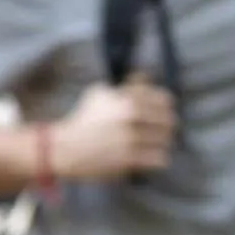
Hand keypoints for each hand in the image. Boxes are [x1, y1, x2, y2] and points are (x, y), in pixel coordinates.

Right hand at [51, 77, 174, 180]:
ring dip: (161, 143)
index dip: (165, 108)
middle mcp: (131, 116)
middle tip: (159, 132)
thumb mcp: (100, 94)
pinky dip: (156, 159)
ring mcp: (131, 138)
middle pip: (169, 121)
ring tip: (152, 145)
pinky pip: (159, 159)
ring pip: (165, 140)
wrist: (64, 149)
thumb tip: (147, 76)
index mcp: (127, 98)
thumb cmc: (83, 120)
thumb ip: (126, 86)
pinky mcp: (129, 159)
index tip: (160, 114)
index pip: (165, 100)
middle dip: (165, 127)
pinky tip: (148, 158)